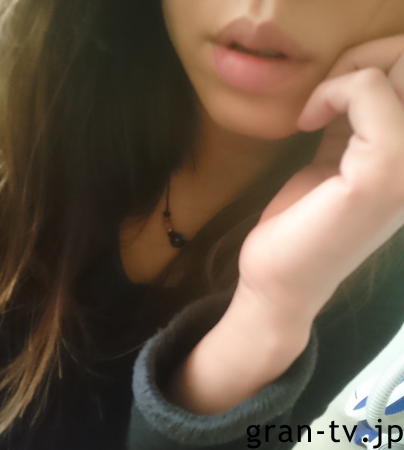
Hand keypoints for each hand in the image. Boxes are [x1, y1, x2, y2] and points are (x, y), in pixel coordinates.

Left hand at [236, 35, 403, 321]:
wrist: (280, 280)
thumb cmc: (302, 225)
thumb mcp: (337, 161)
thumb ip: (358, 123)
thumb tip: (362, 76)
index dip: (378, 65)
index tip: (330, 100)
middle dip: (368, 60)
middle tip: (323, 97)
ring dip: (350, 72)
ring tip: (314, 111)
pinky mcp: (384, 173)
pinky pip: (369, 91)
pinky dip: (331, 93)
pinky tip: (305, 124)